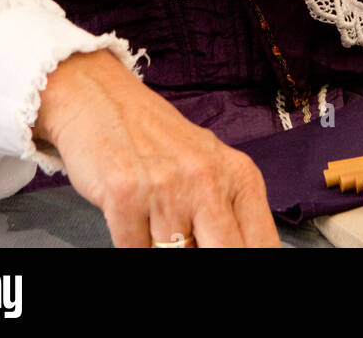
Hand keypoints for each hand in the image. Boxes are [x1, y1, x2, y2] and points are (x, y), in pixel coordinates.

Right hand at [33, 48, 280, 247]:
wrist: (101, 97)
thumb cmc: (156, 138)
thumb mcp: (207, 169)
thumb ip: (226, 214)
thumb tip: (237, 252)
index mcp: (238, 175)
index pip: (261, 245)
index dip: (248, 265)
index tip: (236, 261)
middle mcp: (206, 179)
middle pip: (225, 254)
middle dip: (203, 257)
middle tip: (189, 246)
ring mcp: (166, 187)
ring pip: (172, 258)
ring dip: (161, 248)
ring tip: (156, 224)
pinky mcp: (125, 194)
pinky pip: (133, 252)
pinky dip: (131, 245)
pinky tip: (132, 220)